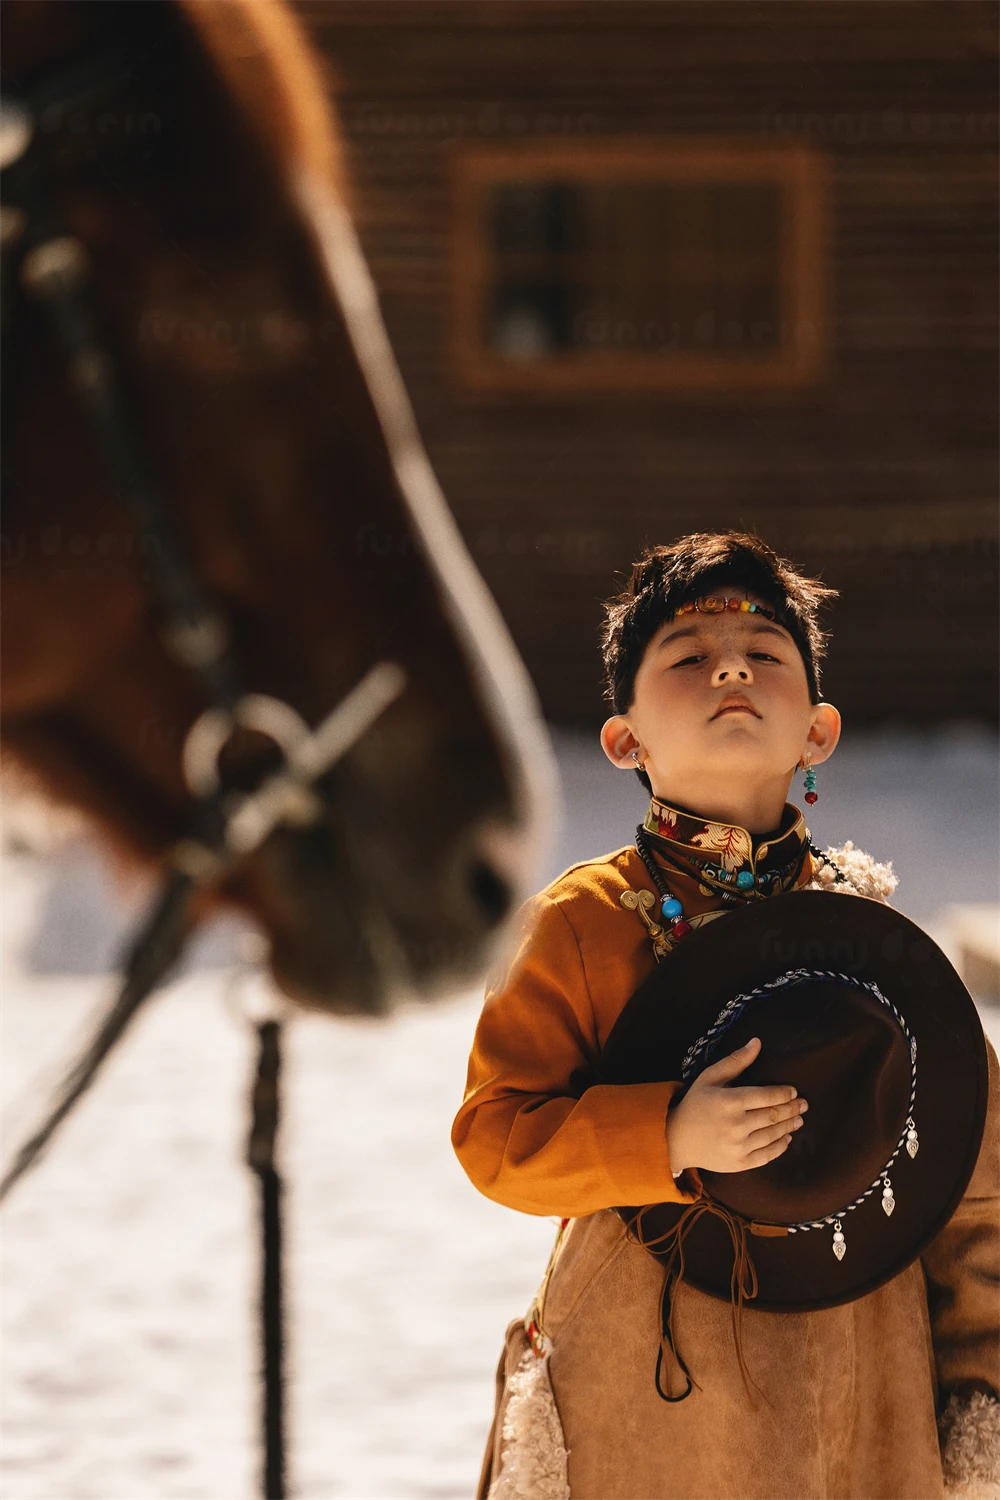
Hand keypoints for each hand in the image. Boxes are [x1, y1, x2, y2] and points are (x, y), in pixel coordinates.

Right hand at [665, 1037, 807, 1173]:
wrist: (678, 1139)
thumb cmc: (696, 1104)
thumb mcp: (710, 1077)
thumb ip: (736, 1061)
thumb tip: (757, 1042)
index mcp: (728, 1101)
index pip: (766, 1096)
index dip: (784, 1094)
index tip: (793, 1091)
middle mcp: (735, 1125)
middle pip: (773, 1116)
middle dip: (792, 1109)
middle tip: (804, 1104)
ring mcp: (738, 1146)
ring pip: (773, 1135)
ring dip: (789, 1126)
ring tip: (799, 1119)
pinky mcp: (740, 1163)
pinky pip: (767, 1155)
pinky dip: (781, 1146)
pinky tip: (787, 1138)